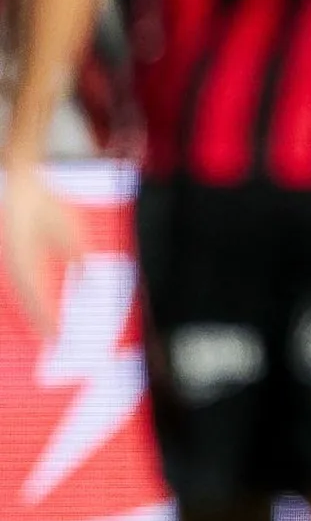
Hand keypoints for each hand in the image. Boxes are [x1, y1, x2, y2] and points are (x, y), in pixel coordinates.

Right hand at [2, 163, 78, 335]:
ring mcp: (12, 259)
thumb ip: (77, 254)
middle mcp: (15, 263)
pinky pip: (22, 281)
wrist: (22, 179)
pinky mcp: (13, 254)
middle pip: (28, 300)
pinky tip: (38, 302)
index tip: (58, 337)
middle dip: (40, 321)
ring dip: (33, 311)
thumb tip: (88, 279)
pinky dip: (30, 296)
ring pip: (22, 292)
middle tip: (54, 341)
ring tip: (46, 329)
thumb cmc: (44, 202)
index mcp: (26, 259)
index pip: (37, 298)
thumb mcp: (69, 227)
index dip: (47, 319)